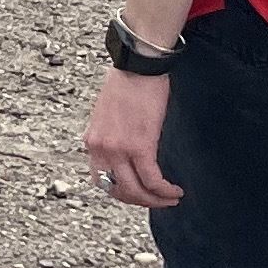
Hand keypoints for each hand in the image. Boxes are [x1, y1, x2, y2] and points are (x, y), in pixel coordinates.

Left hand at [82, 71, 179, 208]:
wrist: (138, 66)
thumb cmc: (128, 84)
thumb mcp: (108, 115)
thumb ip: (112, 137)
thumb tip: (124, 155)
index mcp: (92, 141)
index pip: (101, 180)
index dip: (121, 192)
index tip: (138, 193)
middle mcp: (100, 148)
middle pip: (118, 191)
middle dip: (140, 201)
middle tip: (158, 201)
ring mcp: (118, 149)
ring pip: (136, 190)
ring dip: (155, 200)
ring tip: (171, 198)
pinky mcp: (140, 146)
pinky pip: (152, 180)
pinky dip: (165, 190)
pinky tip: (175, 190)